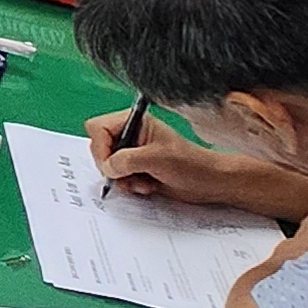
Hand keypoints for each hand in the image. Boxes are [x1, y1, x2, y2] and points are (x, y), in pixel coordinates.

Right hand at [88, 107, 307, 221]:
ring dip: (123, 179)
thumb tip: (107, 167)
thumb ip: (127, 160)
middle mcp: (131, 135)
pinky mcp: (136, 169)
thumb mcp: (156, 158)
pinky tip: (148, 186)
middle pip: (99, 148)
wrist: (209, 183)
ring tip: (143, 182)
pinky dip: (129, 186)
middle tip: (128, 175)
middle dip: (112, 167)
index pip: (98, 128)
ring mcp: (133, 153)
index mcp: (135, 121)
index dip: (101, 147)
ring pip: (107, 167)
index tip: (112, 163)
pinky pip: (118, 179)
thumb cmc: (191, 163)